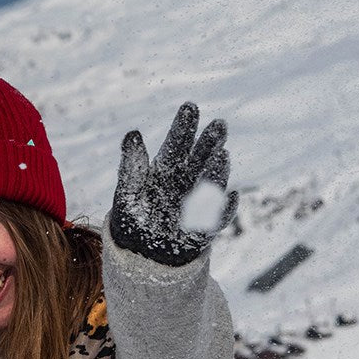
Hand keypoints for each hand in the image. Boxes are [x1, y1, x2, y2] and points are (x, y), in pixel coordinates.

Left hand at [109, 102, 237, 265]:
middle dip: (209, 143)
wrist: (139, 252)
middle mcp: (186, 182)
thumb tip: (133, 134)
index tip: (190, 107)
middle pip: (199, 159)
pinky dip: (223, 209)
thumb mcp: (128, 190)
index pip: (176, 144)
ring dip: (216, 171)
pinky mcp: (202, 229)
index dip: (184, 127)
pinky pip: (215, 219)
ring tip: (221, 155)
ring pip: (209, 184)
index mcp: (166, 169)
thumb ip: (132, 165)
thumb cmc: (134, 216)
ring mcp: (196, 203)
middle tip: (219, 125)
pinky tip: (231, 196)